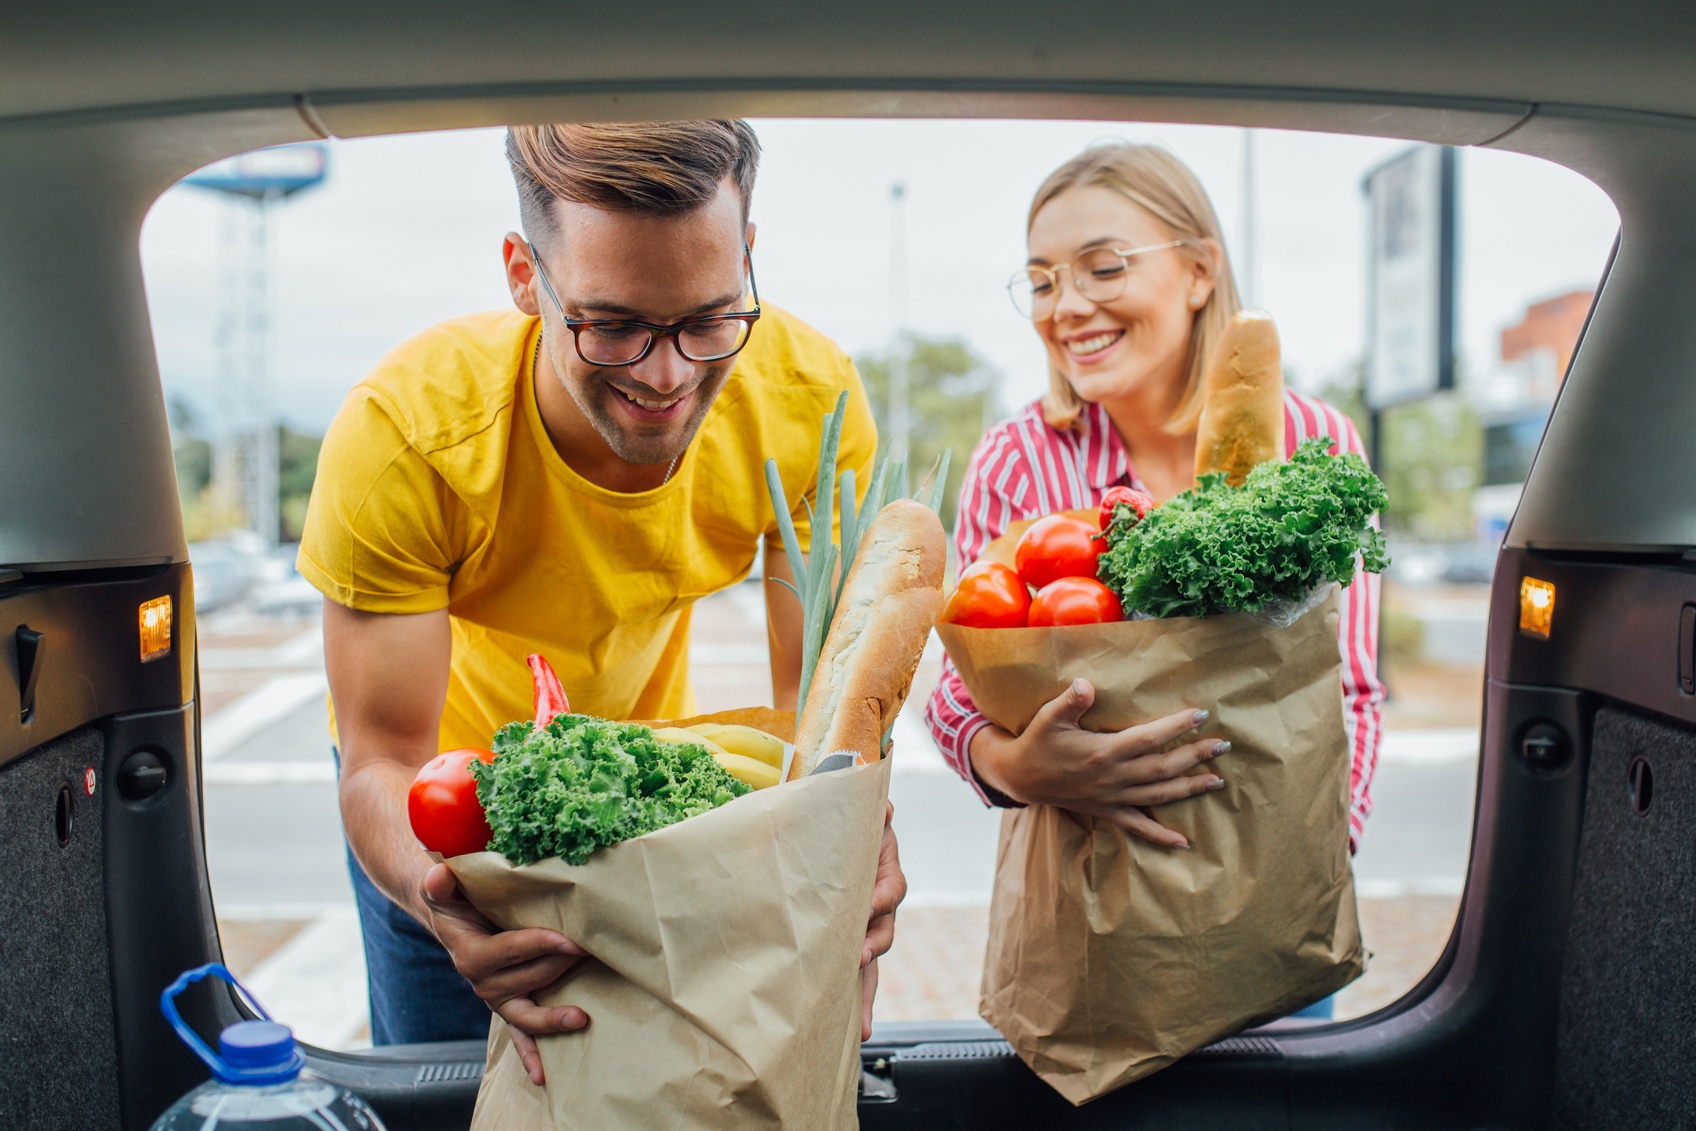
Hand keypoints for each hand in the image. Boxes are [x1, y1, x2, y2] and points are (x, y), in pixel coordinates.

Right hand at [422, 862, 587, 1085]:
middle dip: (561, 967)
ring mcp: (497, 998)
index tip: (571, 940)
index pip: (509, 951)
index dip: (539, 945)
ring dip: (553, 1017)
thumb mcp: (445, 889)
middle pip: (528, 979)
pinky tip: (543, 1075)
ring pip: (527, 1013)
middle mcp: (483, 983)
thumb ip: (441, 883)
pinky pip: (518, 1036)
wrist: (454, 919)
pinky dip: (530, 1055)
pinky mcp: (508, 1006)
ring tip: (581, 1017)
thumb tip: (438, 873)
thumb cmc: (456, 900)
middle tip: (591, 953)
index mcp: (471, 955)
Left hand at [860, 801, 904, 1039]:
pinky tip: (857, 1031)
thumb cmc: (841, 825)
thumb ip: (871, 810)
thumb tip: (885, 806)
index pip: (891, 888)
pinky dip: (856, 1003)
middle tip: (858, 956)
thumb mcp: (856, 813)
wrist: (824, 835)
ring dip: (866, 991)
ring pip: (870, 963)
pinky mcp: (843, 946)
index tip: (869, 904)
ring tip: (861, 1021)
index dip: (882, 897)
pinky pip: (852, 976)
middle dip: (873, 947)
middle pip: (884, 932)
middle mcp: (877, 905)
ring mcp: (862, 929)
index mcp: (883, 872)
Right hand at [968, 679, 1229, 848]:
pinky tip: (1183, 842)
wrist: (1020, 777)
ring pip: (1159, 795)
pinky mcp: (1107, 811)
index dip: (1176, 727)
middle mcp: (1112, 777)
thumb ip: (1069, 702)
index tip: (1201, 715)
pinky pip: (1138, 826)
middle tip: (1224, 745)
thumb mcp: (1048, 717)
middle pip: (1163, 768)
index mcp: (1102, 752)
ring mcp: (1112, 797)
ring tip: (1218, 780)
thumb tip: (1085, 684)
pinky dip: (1161, 836)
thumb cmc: (1037, 742)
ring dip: (1190, 788)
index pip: (1148, 738)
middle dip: (1196, 756)